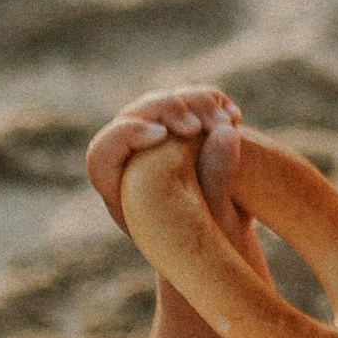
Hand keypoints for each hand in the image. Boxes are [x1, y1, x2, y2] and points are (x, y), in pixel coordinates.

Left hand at [87, 87, 250, 242]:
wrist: (226, 236)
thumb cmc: (213, 239)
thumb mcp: (215, 221)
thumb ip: (215, 181)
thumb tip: (226, 132)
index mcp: (122, 191)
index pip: (103, 155)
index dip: (124, 136)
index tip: (161, 135)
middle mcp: (133, 158)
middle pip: (134, 116)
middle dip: (166, 111)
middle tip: (197, 127)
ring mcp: (158, 138)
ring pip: (164, 101)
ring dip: (196, 103)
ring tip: (228, 123)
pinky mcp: (184, 127)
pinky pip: (191, 98)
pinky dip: (212, 101)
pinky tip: (235, 117)